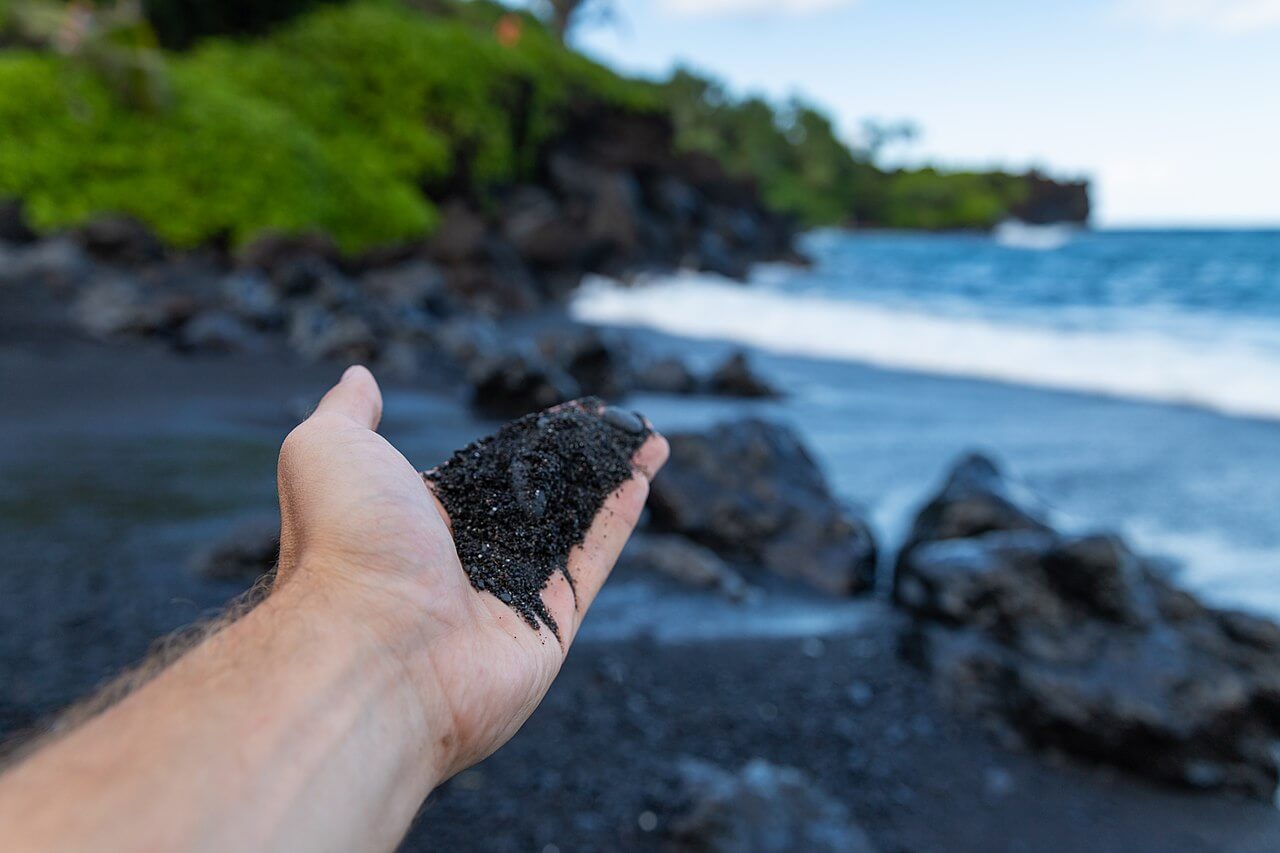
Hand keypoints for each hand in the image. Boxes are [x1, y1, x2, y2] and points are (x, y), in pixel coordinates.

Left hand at [274, 366, 668, 779]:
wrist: (373, 645)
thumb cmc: (345, 544)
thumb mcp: (327, 450)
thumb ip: (348, 411)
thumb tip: (359, 376)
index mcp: (415, 519)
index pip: (485, 472)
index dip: (529, 442)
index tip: (569, 412)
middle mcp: (463, 559)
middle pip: (537, 498)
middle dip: (579, 459)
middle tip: (618, 423)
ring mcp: (508, 595)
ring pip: (571, 525)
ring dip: (611, 481)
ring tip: (649, 440)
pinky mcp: (548, 627)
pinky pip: (589, 563)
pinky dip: (617, 521)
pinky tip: (641, 477)